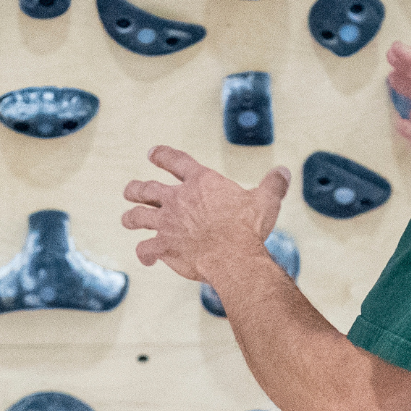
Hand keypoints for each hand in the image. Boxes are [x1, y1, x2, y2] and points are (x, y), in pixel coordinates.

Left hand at [119, 146, 289, 283]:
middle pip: (147, 189)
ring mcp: (167, 223)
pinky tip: (146, 257)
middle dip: (136, 189)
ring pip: (138, 216)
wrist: (232, 255)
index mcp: (200, 182)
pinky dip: (144, 253)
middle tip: (130, 190)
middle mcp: (177, 199)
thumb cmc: (248, 227)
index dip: (162, 155)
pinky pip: (145, 249)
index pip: (176, 161)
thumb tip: (283, 171)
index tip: (153, 153)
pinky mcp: (163, 246)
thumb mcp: (265, 200)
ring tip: (127, 219)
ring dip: (131, 217)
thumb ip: (273, 184)